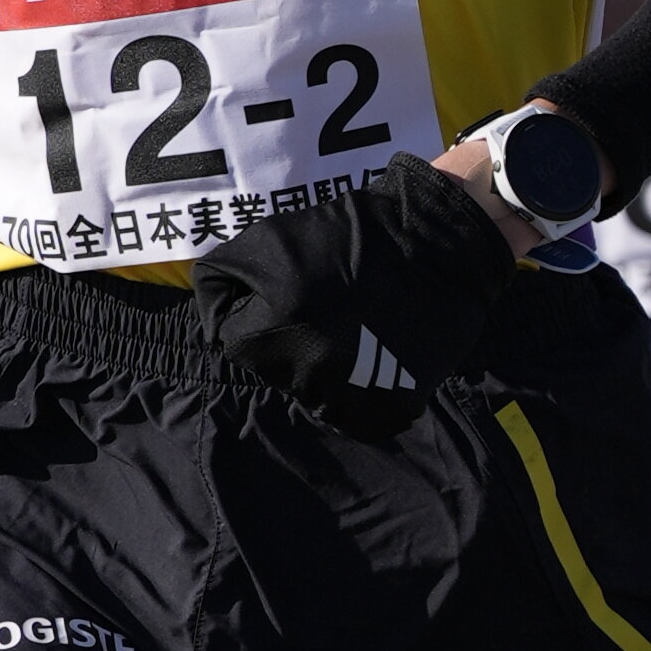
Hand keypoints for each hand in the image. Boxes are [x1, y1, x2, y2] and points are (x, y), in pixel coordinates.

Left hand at [182, 159, 519, 422]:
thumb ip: (224, 282)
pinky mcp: (385, 410)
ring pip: (312, 396)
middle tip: (324, 309)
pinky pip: (352, 415)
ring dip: (322, 368)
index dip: (254, 315)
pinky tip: (372, 354)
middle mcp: (305, 370)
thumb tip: (213, 326)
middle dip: (287, 343)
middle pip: (273, 371)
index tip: (284, 296)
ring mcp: (348, 394)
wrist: (437, 245)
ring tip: (351, 328)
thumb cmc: (348, 235)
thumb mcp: (267, 238)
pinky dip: (358, 392)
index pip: (234, 342)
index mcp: (270, 329)